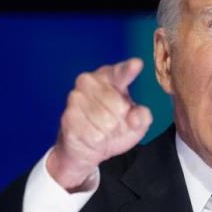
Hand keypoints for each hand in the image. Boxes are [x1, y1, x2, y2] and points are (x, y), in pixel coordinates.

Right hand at [47, 58, 152, 191]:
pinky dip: (99, 141)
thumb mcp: (136, 123)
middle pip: (118, 105)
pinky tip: (93, 136)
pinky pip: (95, 135)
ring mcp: (76, 98)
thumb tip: (135, 118)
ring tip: (104, 130)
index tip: (137, 64)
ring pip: (107, 122)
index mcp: (110, 76)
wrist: (87, 146)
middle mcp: (89, 81)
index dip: (129, 69)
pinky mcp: (68, 117)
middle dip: (122, 120)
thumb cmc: (116, 127)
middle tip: (115, 122)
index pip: (121, 72)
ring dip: (109, 132)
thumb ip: (143, 117)